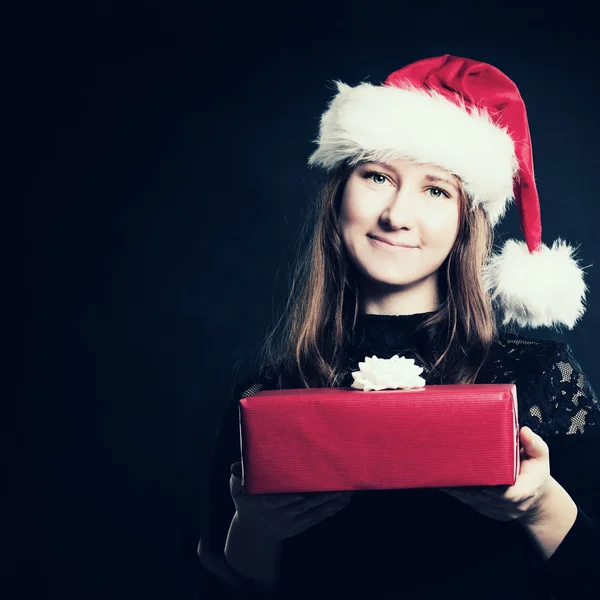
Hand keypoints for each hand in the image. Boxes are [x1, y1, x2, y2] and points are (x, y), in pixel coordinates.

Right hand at [229, 462, 353, 540]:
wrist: (254, 534)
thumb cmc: (246, 504)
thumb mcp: (237, 490)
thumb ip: (237, 477)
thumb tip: (235, 466)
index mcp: (267, 503)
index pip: (282, 499)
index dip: (294, 496)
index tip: (306, 488)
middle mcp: (283, 513)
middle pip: (305, 503)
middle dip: (322, 494)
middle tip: (338, 481)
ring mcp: (294, 520)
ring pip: (315, 510)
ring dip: (332, 501)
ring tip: (348, 489)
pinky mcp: (302, 525)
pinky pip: (319, 517)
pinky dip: (333, 509)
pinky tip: (345, 500)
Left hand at [439, 426, 551, 523]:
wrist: (536, 495)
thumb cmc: (535, 472)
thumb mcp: (540, 457)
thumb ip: (534, 444)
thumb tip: (524, 431)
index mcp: (524, 492)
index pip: (505, 494)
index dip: (487, 485)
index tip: (471, 473)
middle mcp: (510, 506)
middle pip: (483, 496)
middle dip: (464, 482)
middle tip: (446, 466)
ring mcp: (498, 511)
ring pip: (473, 500)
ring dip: (456, 488)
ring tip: (440, 472)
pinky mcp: (487, 511)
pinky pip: (469, 502)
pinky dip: (457, 492)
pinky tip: (444, 480)